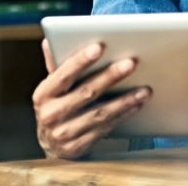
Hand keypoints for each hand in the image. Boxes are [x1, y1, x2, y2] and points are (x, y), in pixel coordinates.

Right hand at [33, 39, 151, 158]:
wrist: (52, 145)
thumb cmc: (57, 106)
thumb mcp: (51, 88)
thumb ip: (55, 65)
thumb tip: (49, 41)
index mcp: (43, 94)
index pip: (62, 74)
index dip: (80, 61)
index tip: (99, 47)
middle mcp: (51, 114)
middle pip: (86, 92)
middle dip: (110, 76)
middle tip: (131, 63)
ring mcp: (65, 132)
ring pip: (100, 113)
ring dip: (125, 100)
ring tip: (144, 89)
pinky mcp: (79, 146)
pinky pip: (106, 128)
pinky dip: (123, 115)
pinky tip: (137, 105)